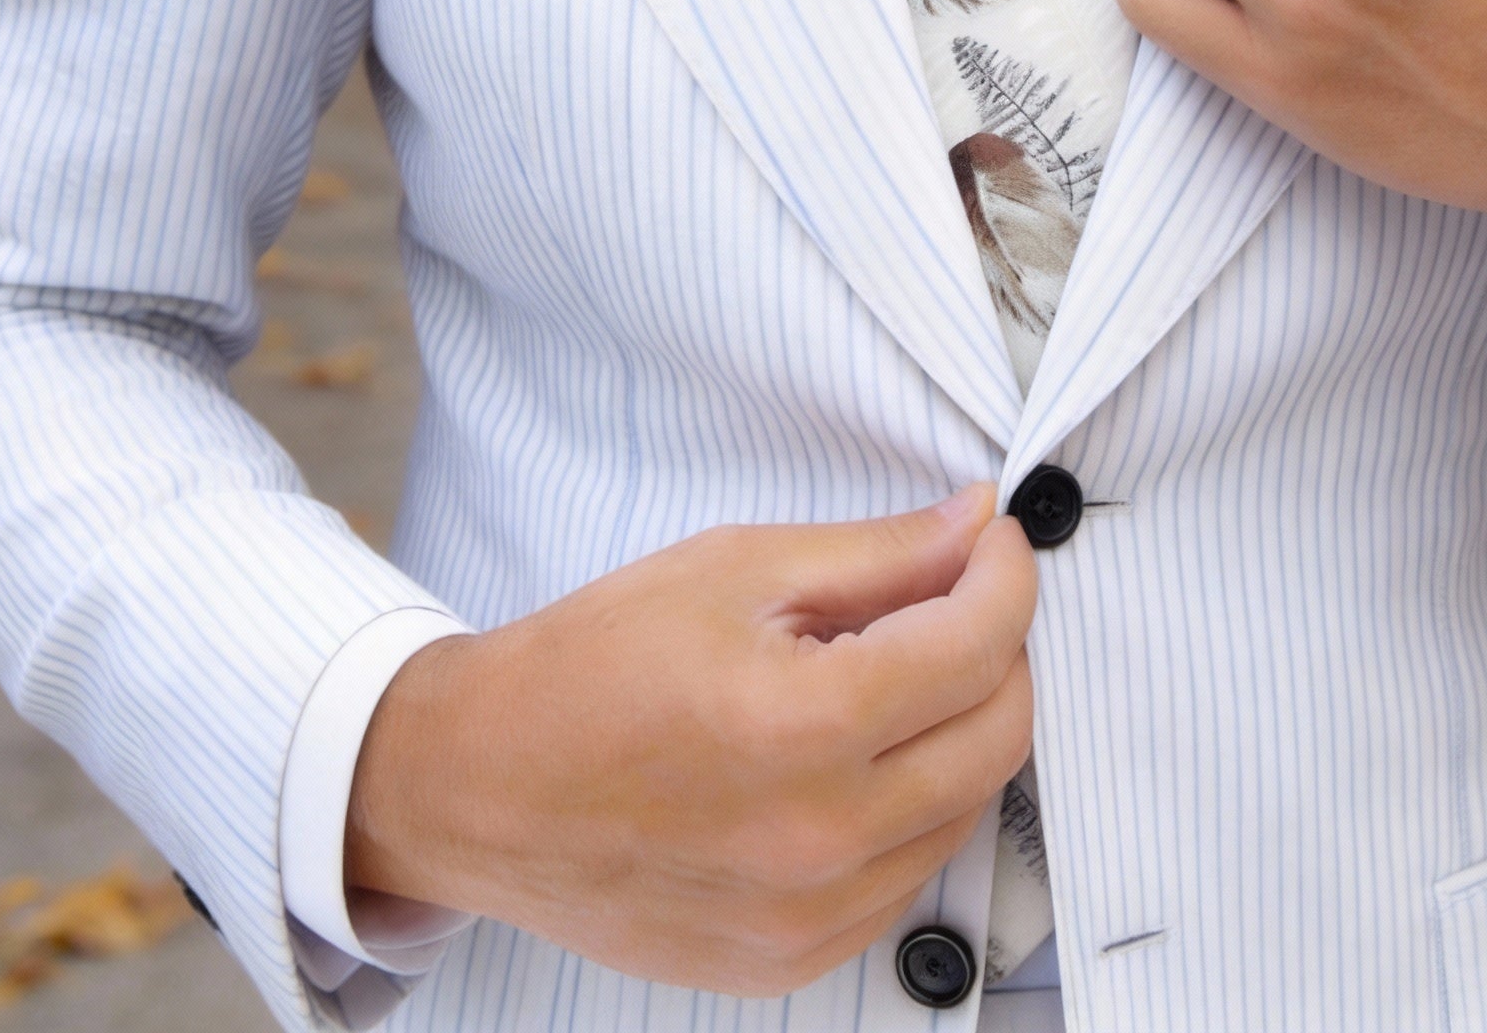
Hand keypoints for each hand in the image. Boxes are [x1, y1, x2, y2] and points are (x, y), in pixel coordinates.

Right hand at [345, 485, 1034, 996]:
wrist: (479, 786)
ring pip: (966, 811)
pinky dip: (917, 807)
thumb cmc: (592, 665)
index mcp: (801, 726)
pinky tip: (866, 755)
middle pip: (998, 736)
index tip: (995, 540)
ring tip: (903, 671)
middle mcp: (818, 838)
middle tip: (965, 595)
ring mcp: (807, 918)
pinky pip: (908, 879)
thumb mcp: (735, 569)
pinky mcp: (790, 962)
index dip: (1007, 576)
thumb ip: (877, 553)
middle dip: (1004, 649)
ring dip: (966, 730)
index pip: (977, 646)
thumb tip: (976, 524)